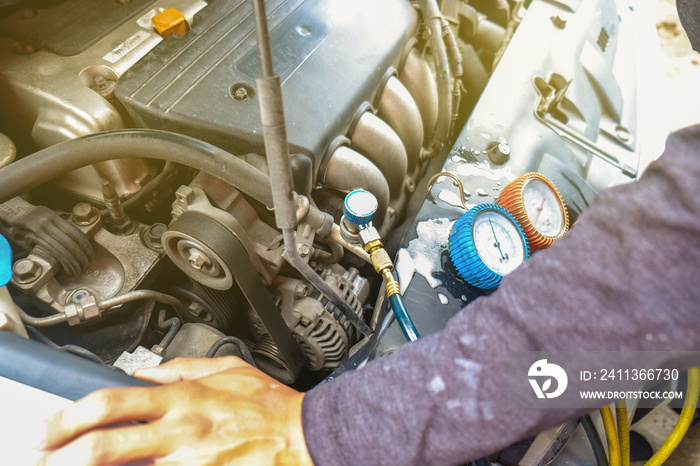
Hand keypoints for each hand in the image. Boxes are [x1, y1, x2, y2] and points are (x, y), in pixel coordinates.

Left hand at [38, 357, 312, 465]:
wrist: (305, 437)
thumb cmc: (272, 406)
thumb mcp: (229, 370)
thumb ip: (184, 368)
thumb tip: (148, 371)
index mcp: (184, 398)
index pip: (113, 401)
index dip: (72, 414)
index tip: (54, 425)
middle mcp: (179, 431)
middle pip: (103, 443)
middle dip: (62, 453)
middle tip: (43, 457)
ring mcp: (187, 463)